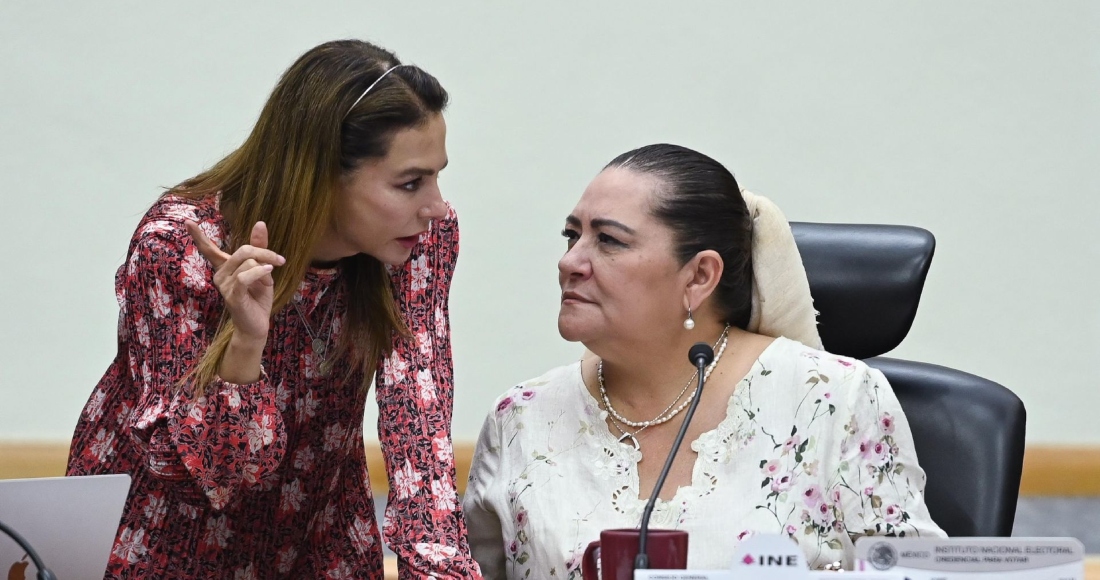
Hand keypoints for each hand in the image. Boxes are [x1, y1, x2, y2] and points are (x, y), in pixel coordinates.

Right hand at [185, 220, 285, 341]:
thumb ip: (259, 247)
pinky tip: (269, 275)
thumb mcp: (261, 268)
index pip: (209, 249)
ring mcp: (224, 286)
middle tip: (279, 261)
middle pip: (243, 251)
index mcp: (225, 267)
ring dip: (266, 270)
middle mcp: (220, 275)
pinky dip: (259, 273)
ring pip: (248, 263)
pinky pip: (245, 277)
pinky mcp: (232, 296)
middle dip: (265, 253)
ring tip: (268, 282)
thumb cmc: (257, 297)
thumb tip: (259, 223)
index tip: (187, 221)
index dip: (198, 236)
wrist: (258, 324)